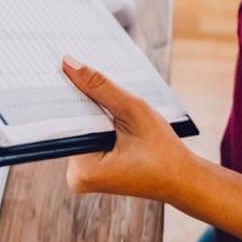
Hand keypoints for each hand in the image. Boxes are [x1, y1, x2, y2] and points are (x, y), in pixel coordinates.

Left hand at [61, 56, 194, 202]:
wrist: (182, 178)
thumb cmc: (164, 151)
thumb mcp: (133, 111)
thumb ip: (100, 87)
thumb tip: (68, 64)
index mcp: (83, 169)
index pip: (66, 119)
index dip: (67, 88)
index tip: (59, 62)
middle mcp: (76, 174)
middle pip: (72, 122)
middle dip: (82, 97)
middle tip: (79, 66)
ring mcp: (83, 173)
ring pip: (81, 125)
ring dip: (93, 107)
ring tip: (100, 85)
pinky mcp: (92, 167)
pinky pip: (88, 133)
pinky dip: (99, 118)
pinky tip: (109, 106)